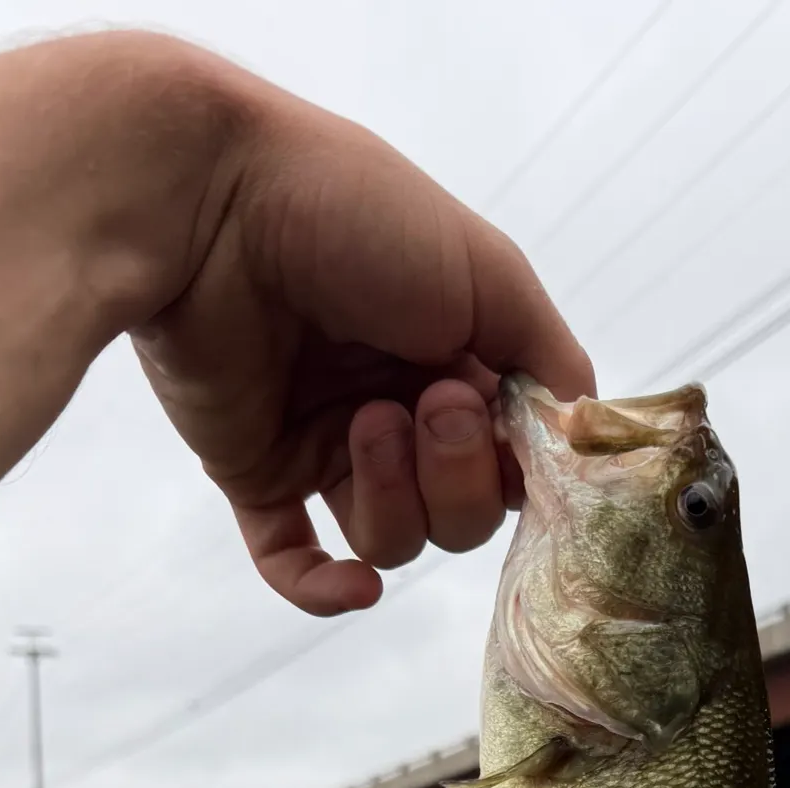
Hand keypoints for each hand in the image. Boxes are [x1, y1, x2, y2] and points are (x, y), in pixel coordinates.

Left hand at [131, 51, 594, 615]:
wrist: (210, 197)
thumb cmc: (354, 213)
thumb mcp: (493, 274)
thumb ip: (553, 362)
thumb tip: (579, 437)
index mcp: (457, 363)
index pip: (513, 465)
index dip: (518, 468)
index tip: (516, 437)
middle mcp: (398, 409)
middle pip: (460, 517)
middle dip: (456, 475)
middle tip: (428, 402)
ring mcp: (326, 444)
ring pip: (392, 539)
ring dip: (392, 494)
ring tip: (364, 419)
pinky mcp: (255, 469)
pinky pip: (293, 561)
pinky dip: (323, 588)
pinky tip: (352, 586)